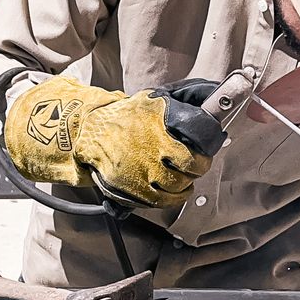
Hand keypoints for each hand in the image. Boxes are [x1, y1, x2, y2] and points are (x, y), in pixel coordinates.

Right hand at [5, 75, 227, 208]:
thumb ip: (180, 102)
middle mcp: (150, 151)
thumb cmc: (124, 116)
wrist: (88, 132)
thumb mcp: (152, 101)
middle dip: (197, 169)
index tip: (205, 152)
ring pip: (177, 187)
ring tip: (186, 179)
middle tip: (196, 165)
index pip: (194, 150)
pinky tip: (174, 191)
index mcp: (158, 127)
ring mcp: (140, 172)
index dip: (203, 155)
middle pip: (189, 171)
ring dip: (186, 185)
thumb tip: (211, 97)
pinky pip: (161, 201)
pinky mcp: (130, 188)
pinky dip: (172, 198)